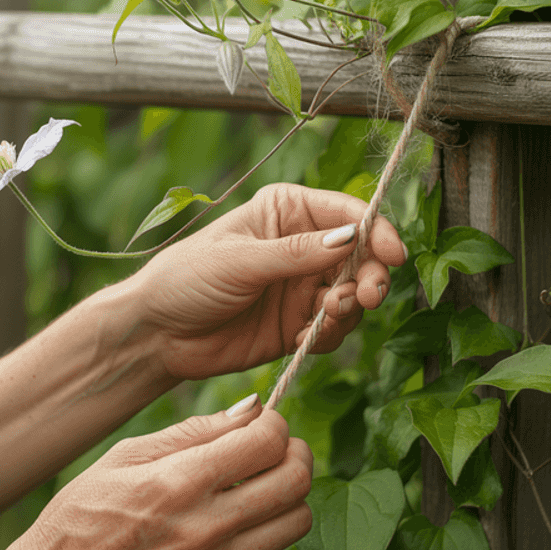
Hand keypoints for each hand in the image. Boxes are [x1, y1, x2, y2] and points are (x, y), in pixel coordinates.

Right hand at [9, 398, 310, 549]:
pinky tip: (228, 525)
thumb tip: (252, 408)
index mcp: (181, 482)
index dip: (274, 423)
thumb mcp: (127, 454)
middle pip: (296, 481)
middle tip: (274, 450)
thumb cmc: (84, 513)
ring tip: (258, 486)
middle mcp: (206, 528)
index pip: (268, 441)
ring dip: (288, 497)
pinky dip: (260, 533)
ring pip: (296, 523)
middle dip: (295, 454)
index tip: (262, 423)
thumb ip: (196, 430)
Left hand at [133, 183, 406, 380]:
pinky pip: (333, 330)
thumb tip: (353, 237)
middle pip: (362, 256)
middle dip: (370, 276)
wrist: (156, 333)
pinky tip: (303, 338)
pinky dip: (328, 335)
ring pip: (353, 295)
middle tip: (366, 296)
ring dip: (349, 308)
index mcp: (287, 212)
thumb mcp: (240, 260)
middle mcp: (302, 246)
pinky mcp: (298, 325)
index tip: (393, 255)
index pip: (347, 215)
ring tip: (324, 316)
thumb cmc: (186, 278)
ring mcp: (301, 287)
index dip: (377, 232)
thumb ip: (298, 253)